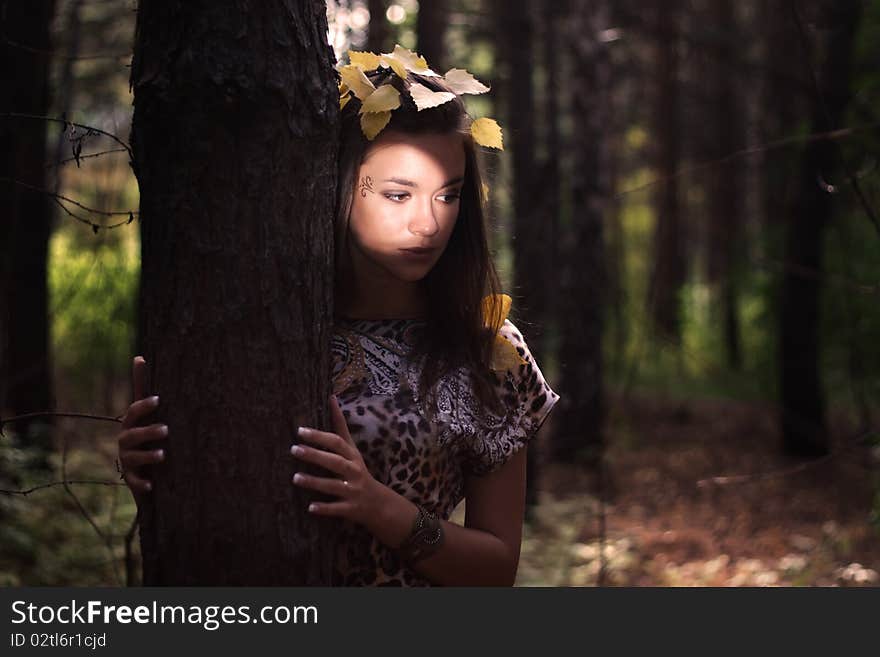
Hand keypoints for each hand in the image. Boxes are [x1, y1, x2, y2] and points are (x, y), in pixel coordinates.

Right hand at [116, 356, 167, 497]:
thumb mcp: (147, 413)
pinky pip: (134, 482)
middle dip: (147, 432)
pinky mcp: (132, 479)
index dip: (143, 406)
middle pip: (131, 435)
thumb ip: (143, 388)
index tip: (158, 400)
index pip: (133, 412)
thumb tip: (139, 356)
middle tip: (166, 429)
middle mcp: (126, 442)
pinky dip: (142, 484)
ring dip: (147, 455)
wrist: (144, 467)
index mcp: (131, 424)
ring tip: (163, 454)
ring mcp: (127, 460)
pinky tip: (152, 485)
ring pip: (133, 458)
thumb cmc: (148, 433)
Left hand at [290, 394, 384, 526]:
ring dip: (315, 482)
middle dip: (315, 455)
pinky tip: (310, 507)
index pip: (337, 443)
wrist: (378, 504)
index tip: (300, 431)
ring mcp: (352, 490)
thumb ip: (340, 426)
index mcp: (352, 456)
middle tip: (293, 449)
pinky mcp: (350, 509)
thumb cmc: (358, 471)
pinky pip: (336, 508)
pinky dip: (324, 508)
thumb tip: (331, 397)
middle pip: (335, 462)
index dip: (320, 436)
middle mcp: (354, 472)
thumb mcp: (352, 449)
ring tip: (295, 478)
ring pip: (333, 485)